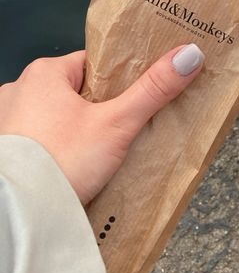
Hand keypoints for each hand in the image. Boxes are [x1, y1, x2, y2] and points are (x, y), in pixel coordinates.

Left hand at [0, 44, 203, 204]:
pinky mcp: (12, 150)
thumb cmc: (59, 163)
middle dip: (103, 107)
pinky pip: (47, 138)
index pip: (94, 63)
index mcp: (44, 73)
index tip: (140, 92)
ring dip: (82, 129)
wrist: (22, 216)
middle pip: (79, 90)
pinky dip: (64, 147)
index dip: (122, 78)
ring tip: (105, 148)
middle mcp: (21, 91)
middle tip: (126, 125)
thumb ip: (152, 90)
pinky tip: (80, 162)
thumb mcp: (116, 123)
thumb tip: (186, 56)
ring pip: (61, 116)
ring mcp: (10, 121)